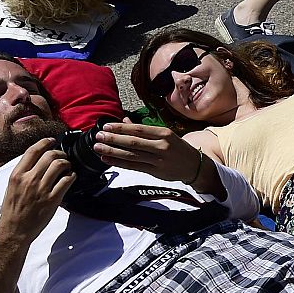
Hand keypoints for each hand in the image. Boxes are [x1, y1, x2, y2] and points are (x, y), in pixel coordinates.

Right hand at [0, 138, 75, 243]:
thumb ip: (23, 173)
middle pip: (50, 155)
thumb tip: (37, 161)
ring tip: (68, 167)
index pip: (33, 151)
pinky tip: (71, 177)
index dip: (45, 142)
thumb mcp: (11, 186)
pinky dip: (72, 176)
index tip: (52, 141)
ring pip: (60, 165)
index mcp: (17, 175)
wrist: (14, 229)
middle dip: (60, 153)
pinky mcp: (53, 199)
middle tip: (64, 156)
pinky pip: (67, 180)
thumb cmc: (13, 209)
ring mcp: (42, 189)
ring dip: (67, 163)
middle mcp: (29, 179)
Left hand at [93, 122, 207, 182]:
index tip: (106, 126)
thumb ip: (144, 129)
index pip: (139, 129)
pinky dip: (120, 162)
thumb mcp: (165, 134)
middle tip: (98, 136)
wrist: (195, 165)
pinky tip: (108, 159)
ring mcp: (159, 160)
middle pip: (133, 142)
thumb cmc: (178, 148)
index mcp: (164, 133)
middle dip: (113, 139)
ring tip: (98, 148)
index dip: (121, 128)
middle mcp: (162, 146)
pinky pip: (134, 166)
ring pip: (132, 155)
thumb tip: (124, 120)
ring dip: (113, 151)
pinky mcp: (156, 172)